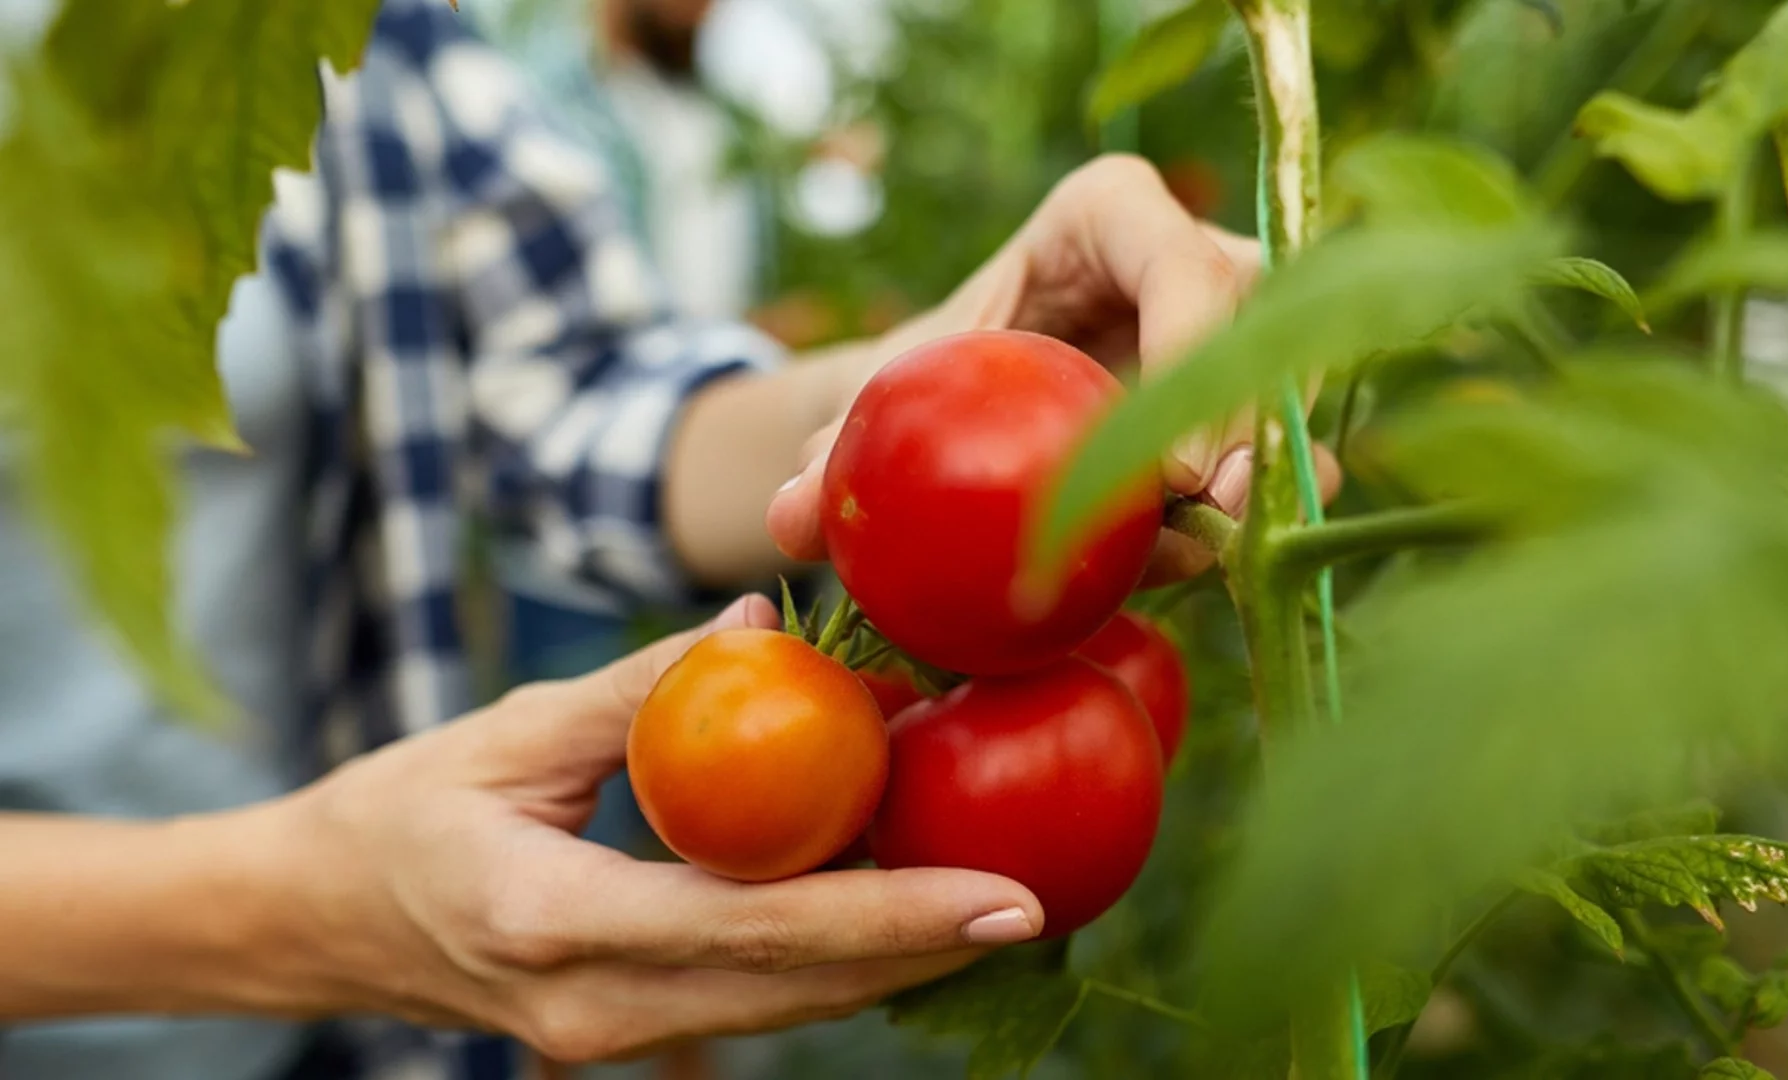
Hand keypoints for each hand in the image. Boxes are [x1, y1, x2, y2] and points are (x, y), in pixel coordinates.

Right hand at [272, 595, 1042, 1062]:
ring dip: (892, 957)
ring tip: (990, 896)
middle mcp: (595, 1007)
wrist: (316, 922)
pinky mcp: (626, 1031)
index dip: (892, 915)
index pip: (759, 926)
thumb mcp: (511, 732)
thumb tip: (766, 627)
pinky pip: (754, 998)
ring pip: (789, 1005)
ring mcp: (610, 1037)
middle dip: (927, 948)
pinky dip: (831, 957)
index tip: (1004, 900)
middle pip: (801, 987)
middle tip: (1039, 896)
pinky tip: (892, 901)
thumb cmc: (401, 809)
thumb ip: (643, 688)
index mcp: (556, 919)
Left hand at [766, 154, 1340, 582]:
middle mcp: (1196, 254)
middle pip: (1257, 329)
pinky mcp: (1255, 400)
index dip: (1191, 351)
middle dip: (1247, 426)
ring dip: (1265, 474)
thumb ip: (838, 448)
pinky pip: (1288, 448)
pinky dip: (1259, 508)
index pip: (1180, 263)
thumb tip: (790, 518)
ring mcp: (1240, 326)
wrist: (964, 406)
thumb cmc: (930, 374)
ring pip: (1286, 389)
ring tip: (1212, 548)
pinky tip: (1214, 560)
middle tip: (1210, 517)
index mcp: (1110, 213)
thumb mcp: (885, 396)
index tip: (1169, 470)